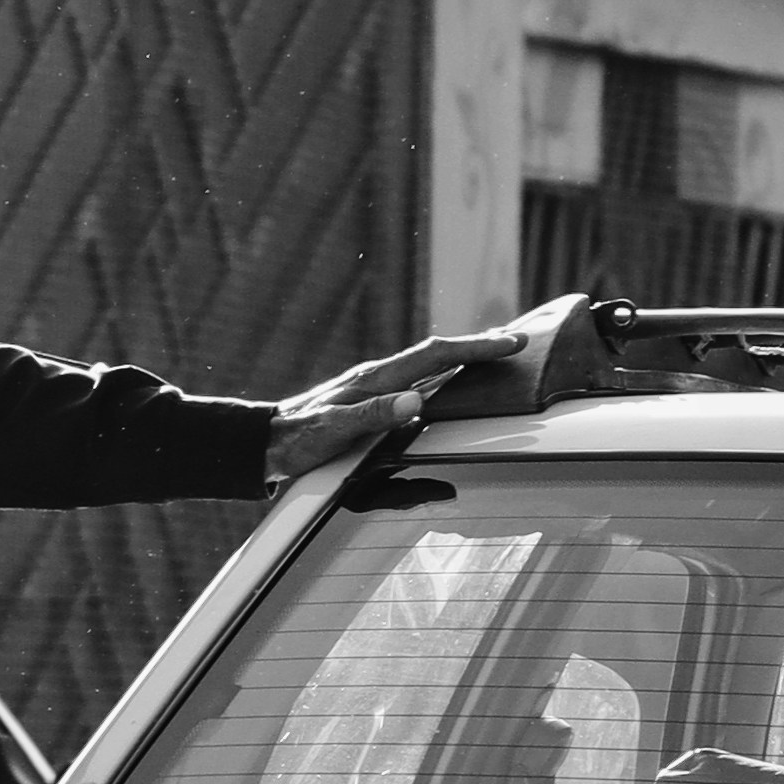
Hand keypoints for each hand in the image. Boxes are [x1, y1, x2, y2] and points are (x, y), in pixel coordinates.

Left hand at [264, 320, 529, 481]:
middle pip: (438, 353)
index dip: (474, 348)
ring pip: (429, 364)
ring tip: (493, 354)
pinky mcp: (371, 398)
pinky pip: (416, 379)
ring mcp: (375, 386)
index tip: (509, 343)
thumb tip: (414, 401)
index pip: (435, 355)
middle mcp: (378, 376)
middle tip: (515, 341)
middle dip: (478, 346)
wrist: (267, 442)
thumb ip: (372, 416)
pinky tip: (450, 382)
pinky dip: (443, 374)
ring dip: (463, 358)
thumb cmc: (298, 440)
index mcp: (375, 379)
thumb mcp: (333, 432)